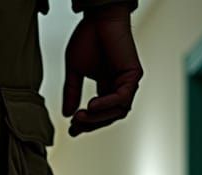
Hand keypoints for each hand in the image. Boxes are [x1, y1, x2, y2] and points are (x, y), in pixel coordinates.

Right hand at [62, 4, 142, 137]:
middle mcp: (120, 85)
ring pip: (117, 112)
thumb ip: (73, 93)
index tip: (72, 129)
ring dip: (98, 118)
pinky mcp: (133, 75)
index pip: (100, 113)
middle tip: (75, 124)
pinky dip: (106, 105)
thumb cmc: (89, 37)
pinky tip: (91, 106)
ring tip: (81, 116)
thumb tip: (67, 114)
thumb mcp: (75, 71)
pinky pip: (122, 99)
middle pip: (109, 117)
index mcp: (107, 85)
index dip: (86, 124)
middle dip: (91, 124)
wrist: (99, 18)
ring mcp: (128, 81)